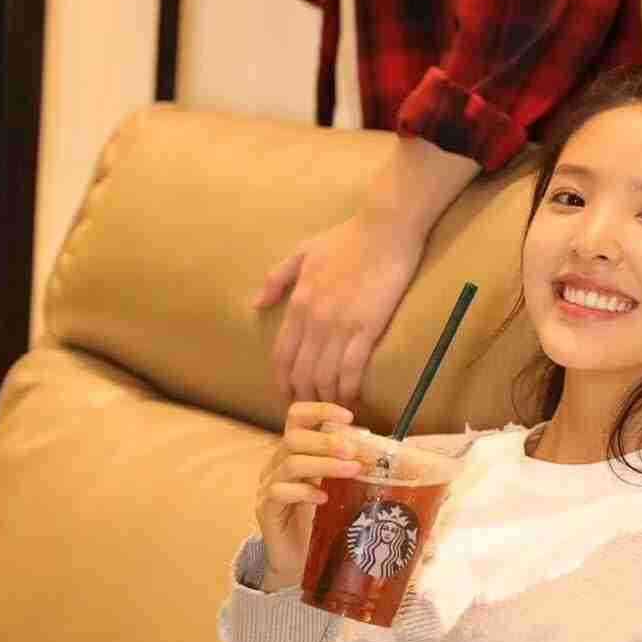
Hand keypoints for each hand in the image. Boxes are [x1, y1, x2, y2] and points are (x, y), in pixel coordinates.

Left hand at [254, 213, 426, 406]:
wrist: (385, 228)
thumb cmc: (347, 238)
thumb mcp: (302, 252)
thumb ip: (277, 279)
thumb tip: (256, 304)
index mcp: (298, 303)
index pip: (282, 356)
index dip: (283, 383)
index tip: (289, 397)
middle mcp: (314, 319)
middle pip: (301, 373)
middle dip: (304, 399)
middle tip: (313, 413)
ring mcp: (340, 325)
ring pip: (324, 377)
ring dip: (326, 400)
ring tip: (333, 412)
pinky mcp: (367, 328)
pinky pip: (351, 369)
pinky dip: (349, 390)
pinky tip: (352, 399)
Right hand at [254, 401, 367, 590]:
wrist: (296, 559)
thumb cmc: (319, 519)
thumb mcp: (337, 487)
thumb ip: (347, 465)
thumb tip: (379, 448)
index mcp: (294, 451)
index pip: (296, 416)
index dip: (320, 410)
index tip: (348, 417)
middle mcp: (277, 464)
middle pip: (294, 438)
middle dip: (327, 441)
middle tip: (353, 450)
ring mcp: (269, 486)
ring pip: (290, 463)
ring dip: (324, 464)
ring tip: (351, 470)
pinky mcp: (266, 509)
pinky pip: (280, 492)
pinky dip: (305, 491)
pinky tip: (324, 498)